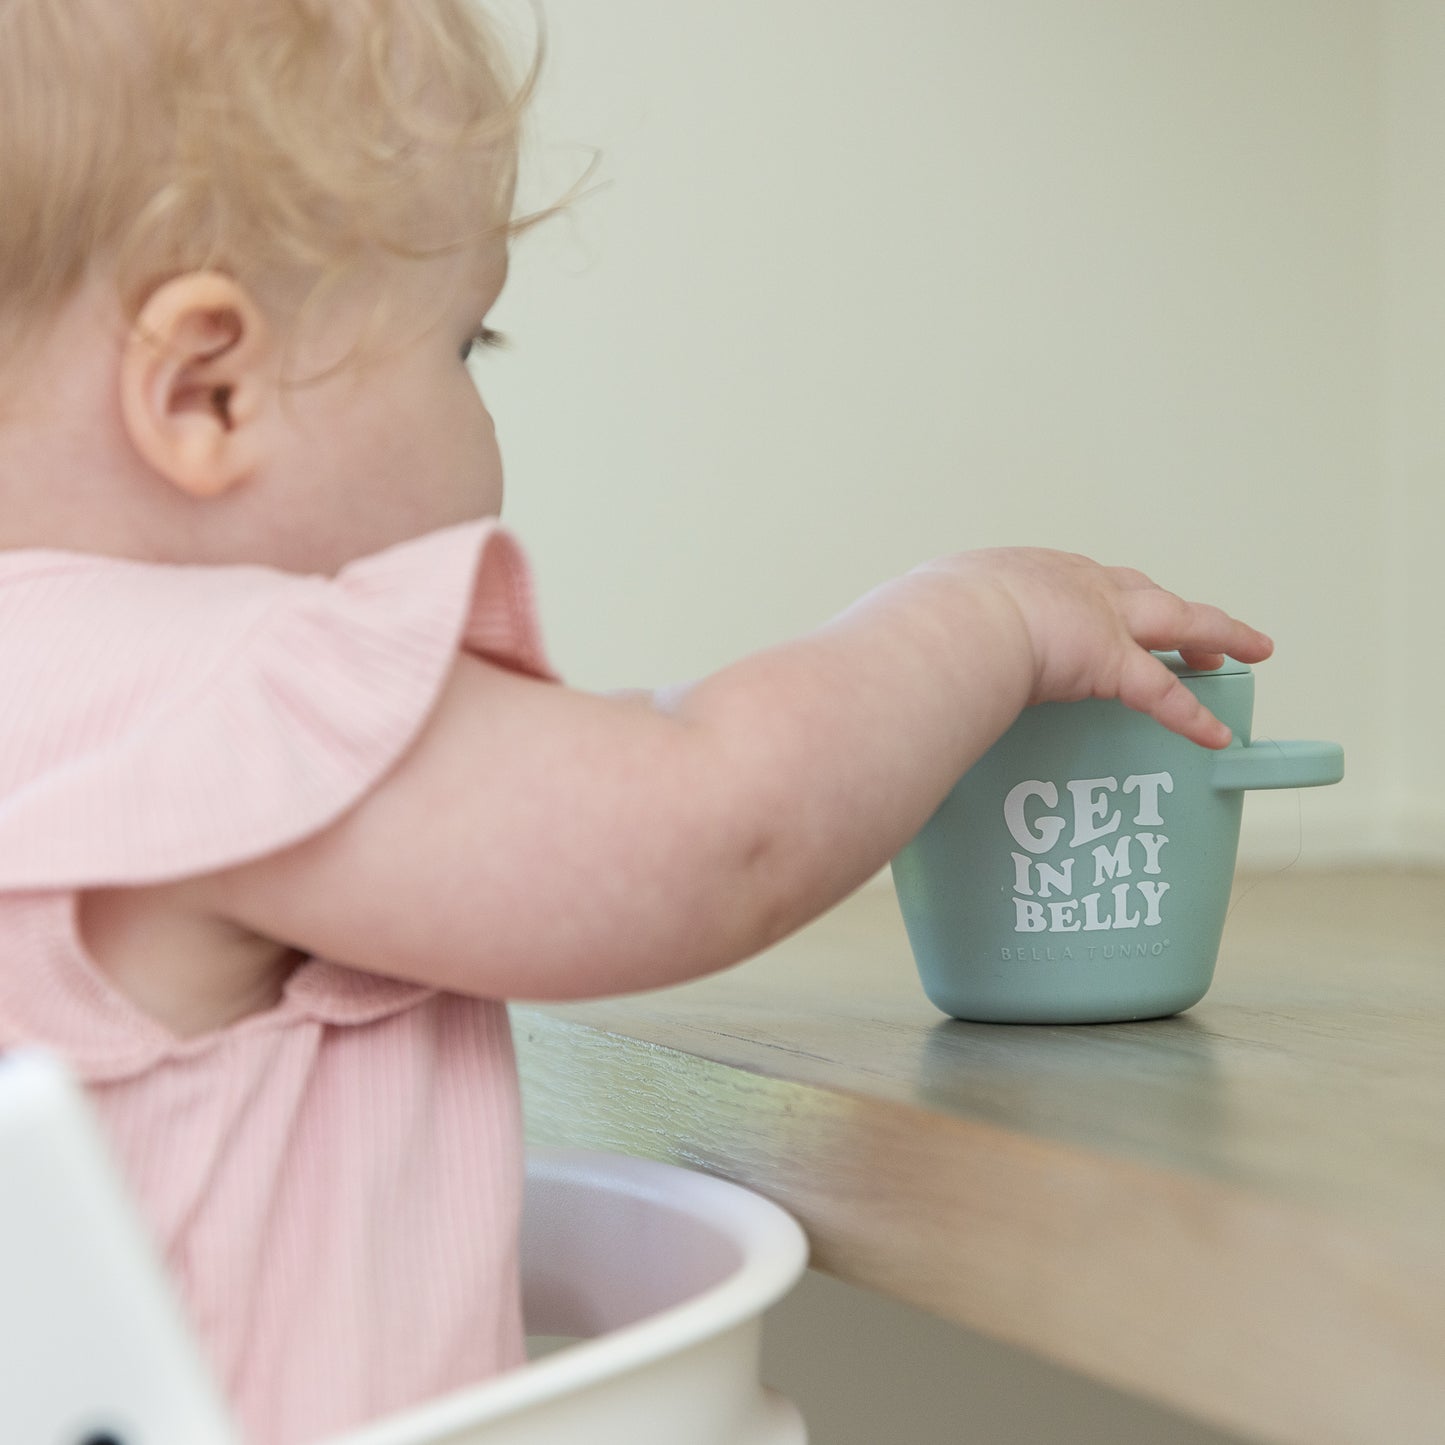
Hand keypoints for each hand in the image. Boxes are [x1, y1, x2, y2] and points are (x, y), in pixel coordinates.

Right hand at [932, 549, 1273, 747]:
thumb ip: (939, 641)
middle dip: (1174, 608)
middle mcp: (1075, 583)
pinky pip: (1163, 693)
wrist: (951, 621)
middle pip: (1143, 591)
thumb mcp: (930, 617)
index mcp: (1025, 571)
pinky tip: (1219, 735)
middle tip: (1198, 629)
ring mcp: (1100, 618)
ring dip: (1217, 632)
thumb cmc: (927, 622)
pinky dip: (1193, 715)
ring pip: (1178, 620)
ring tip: (1249, 648)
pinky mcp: (1111, 660)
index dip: (1105, 596)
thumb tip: (914, 670)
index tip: (1110, 609)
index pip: (1078, 581)